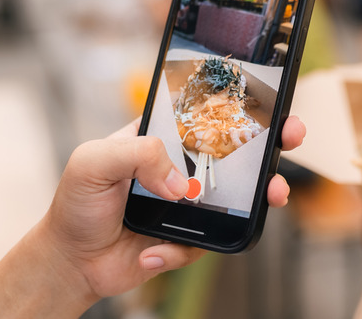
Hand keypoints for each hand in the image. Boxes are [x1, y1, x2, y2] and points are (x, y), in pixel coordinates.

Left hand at [42, 115, 304, 301]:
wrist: (72, 261)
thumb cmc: (78, 204)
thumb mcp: (93, 161)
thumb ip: (137, 155)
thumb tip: (179, 183)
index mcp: (160, 140)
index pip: (204, 115)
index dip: (237, 106)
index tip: (267, 101)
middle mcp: (180, 168)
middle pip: (234, 152)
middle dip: (269, 144)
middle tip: (290, 138)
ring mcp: (189, 204)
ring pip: (237, 198)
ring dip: (260, 196)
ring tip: (272, 196)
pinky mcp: (190, 239)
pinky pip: (207, 241)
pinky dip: (180, 249)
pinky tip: (150, 252)